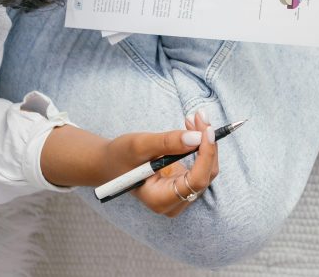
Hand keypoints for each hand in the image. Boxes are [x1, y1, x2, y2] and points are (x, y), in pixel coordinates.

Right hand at [102, 110, 219, 216]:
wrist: (111, 163)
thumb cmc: (120, 156)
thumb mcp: (139, 146)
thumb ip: (167, 143)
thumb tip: (197, 137)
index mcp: (161, 200)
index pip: (196, 181)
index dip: (206, 155)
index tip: (207, 130)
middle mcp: (174, 201)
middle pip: (205, 174)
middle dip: (207, 143)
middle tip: (200, 116)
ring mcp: (181, 194)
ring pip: (207, 168)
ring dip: (205, 141)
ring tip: (194, 118)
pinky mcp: (184, 183)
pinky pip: (201, 164)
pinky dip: (200, 144)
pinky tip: (192, 127)